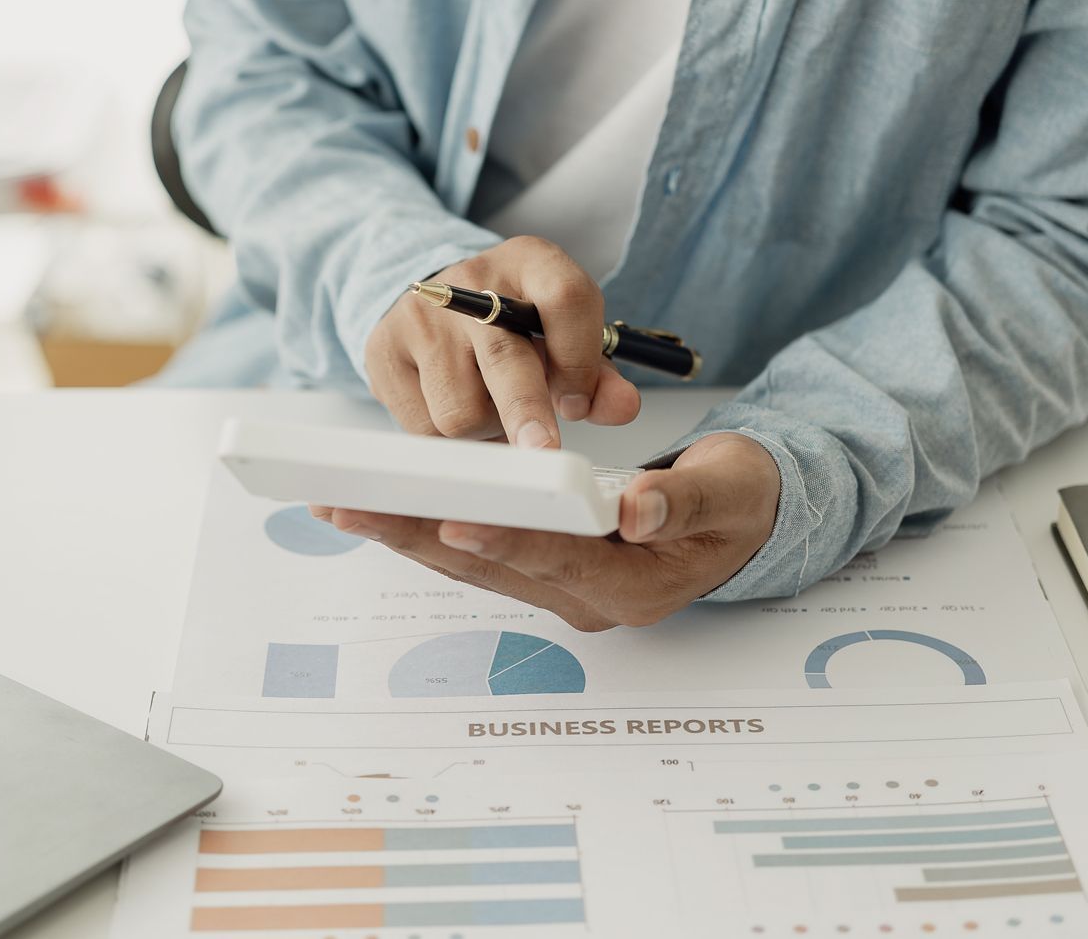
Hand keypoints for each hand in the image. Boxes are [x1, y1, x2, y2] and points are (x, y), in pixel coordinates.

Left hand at [314, 432, 780, 629]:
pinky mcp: (549, 568)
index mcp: (633, 584)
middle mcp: (588, 597)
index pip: (558, 560)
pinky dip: (432, 526)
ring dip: (409, 533)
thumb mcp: (729, 489)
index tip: (450, 518)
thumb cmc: (741, 497)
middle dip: (417, 534)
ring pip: (474, 562)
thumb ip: (682, 501)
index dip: (505, 538)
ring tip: (342, 505)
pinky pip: (482, 550)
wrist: (744, 512)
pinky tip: (389, 508)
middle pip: (491, 565)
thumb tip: (635, 511)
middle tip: (348, 507)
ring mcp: (564, 587)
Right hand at [365, 236, 640, 446]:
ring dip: (485, 430)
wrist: (438, 301)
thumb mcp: (564, 337)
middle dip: (527, 412)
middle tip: (543, 453)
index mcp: (531, 262)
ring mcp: (419, 315)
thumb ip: (598, 377)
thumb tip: (622, 407)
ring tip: (492, 409)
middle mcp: (471, 281)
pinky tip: (456, 409)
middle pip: (505, 357)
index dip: (579, 359)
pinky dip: (448, 438)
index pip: (565, 299)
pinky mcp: (382, 350)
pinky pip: (422, 426)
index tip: (579, 405)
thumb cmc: (515, 327)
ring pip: (461, 410)